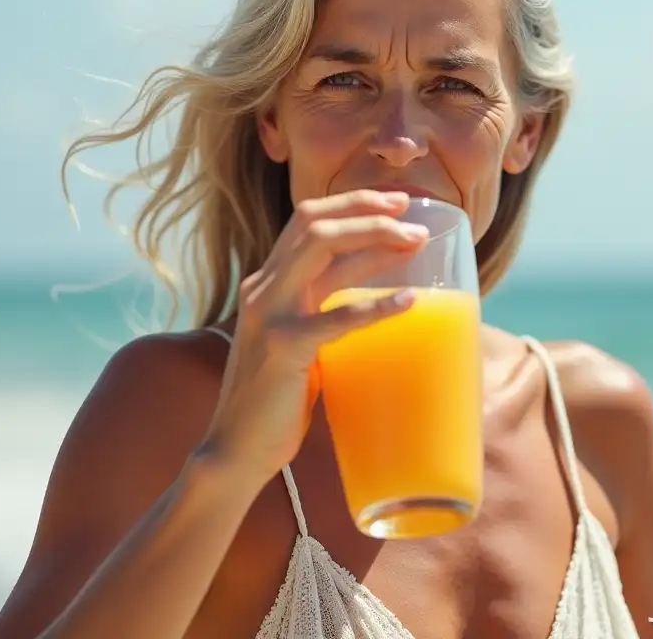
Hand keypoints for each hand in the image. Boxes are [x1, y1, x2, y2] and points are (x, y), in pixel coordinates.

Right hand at [198, 190, 427, 482]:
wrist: (237, 449)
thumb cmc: (276, 400)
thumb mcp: (299, 340)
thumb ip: (322, 311)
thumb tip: (380, 296)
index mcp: (267, 283)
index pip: (306, 220)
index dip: (352, 204)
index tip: (395, 203)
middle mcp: (263, 288)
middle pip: (316, 223)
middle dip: (367, 209)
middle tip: (412, 212)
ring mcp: (269, 313)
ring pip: (322, 248)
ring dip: (374, 237)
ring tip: (415, 241)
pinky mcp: (284, 346)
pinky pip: (337, 316)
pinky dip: (377, 305)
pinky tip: (409, 301)